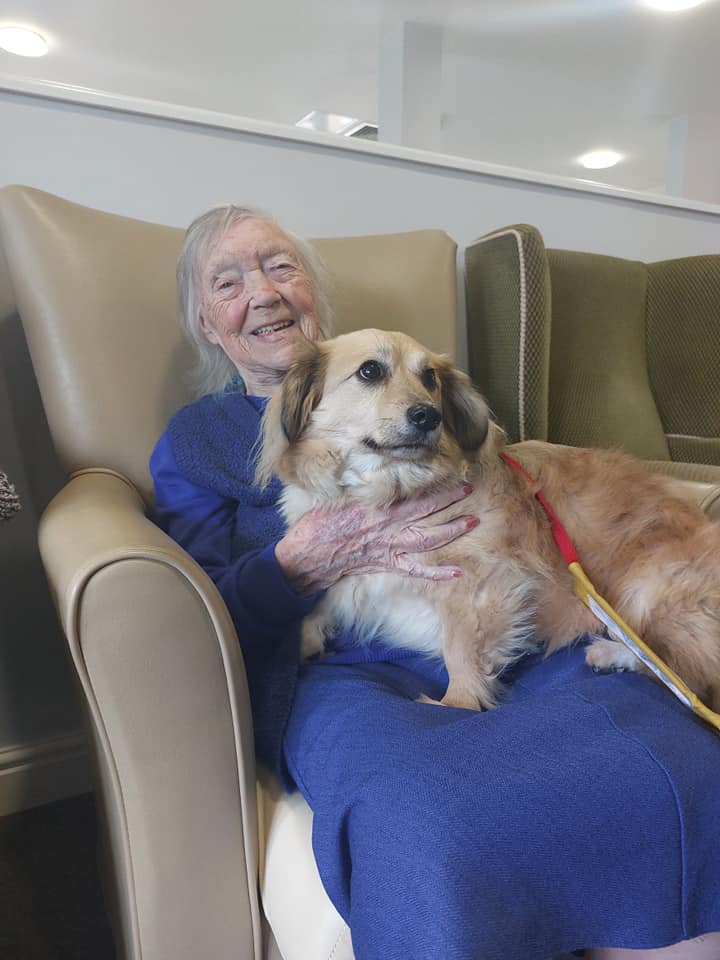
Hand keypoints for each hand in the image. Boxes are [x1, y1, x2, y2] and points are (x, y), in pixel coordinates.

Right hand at [275, 483, 476, 594]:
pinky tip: (456, 572)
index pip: (415, 496)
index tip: (452, 475)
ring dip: (451, 531)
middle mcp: (389, 528)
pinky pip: (416, 570)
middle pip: (427, 514)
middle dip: (450, 502)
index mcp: (378, 510)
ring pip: (428, 540)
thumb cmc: (319, 525)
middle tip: (470, 490)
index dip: (437, 487)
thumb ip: (362, 489)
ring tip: (471, 522)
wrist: (308, 557)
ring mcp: (389, 548)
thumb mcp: (340, 498)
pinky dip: (437, 573)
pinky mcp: (386, 564)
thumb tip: (377, 474)